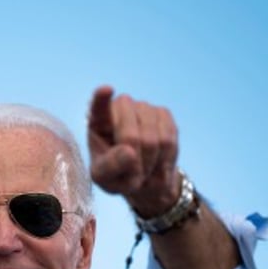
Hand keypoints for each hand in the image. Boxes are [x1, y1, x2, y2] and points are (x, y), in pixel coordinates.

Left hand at [87, 85, 180, 216]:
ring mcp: (143, 108)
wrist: (142, 175)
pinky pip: (169, 138)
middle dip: (136, 163)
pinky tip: (158, 163)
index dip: (101, 98)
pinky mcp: (163, 113)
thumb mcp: (105, 178)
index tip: (107, 90)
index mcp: (98, 122)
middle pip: (132, 136)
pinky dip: (166, 158)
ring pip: (155, 139)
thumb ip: (111, 167)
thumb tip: (129, 152)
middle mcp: (120, 108)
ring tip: (144, 171)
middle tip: (135, 179)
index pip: (98, 106)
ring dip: (152, 163)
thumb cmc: (116, 175)